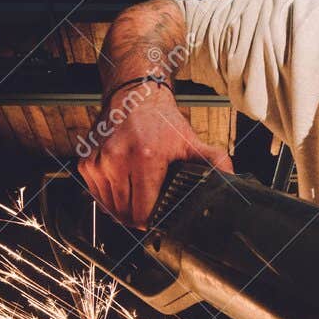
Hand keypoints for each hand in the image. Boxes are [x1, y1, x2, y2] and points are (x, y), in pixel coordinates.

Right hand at [77, 85, 232, 226]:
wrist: (133, 96)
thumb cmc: (160, 120)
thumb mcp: (190, 141)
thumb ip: (214, 161)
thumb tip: (232, 179)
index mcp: (145, 159)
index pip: (141, 213)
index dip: (150, 222)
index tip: (157, 218)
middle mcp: (117, 160)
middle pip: (125, 214)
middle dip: (137, 217)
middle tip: (149, 208)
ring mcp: (99, 162)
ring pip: (109, 208)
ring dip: (122, 209)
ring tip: (136, 194)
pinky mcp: (86, 162)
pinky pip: (96, 195)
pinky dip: (108, 197)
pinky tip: (121, 185)